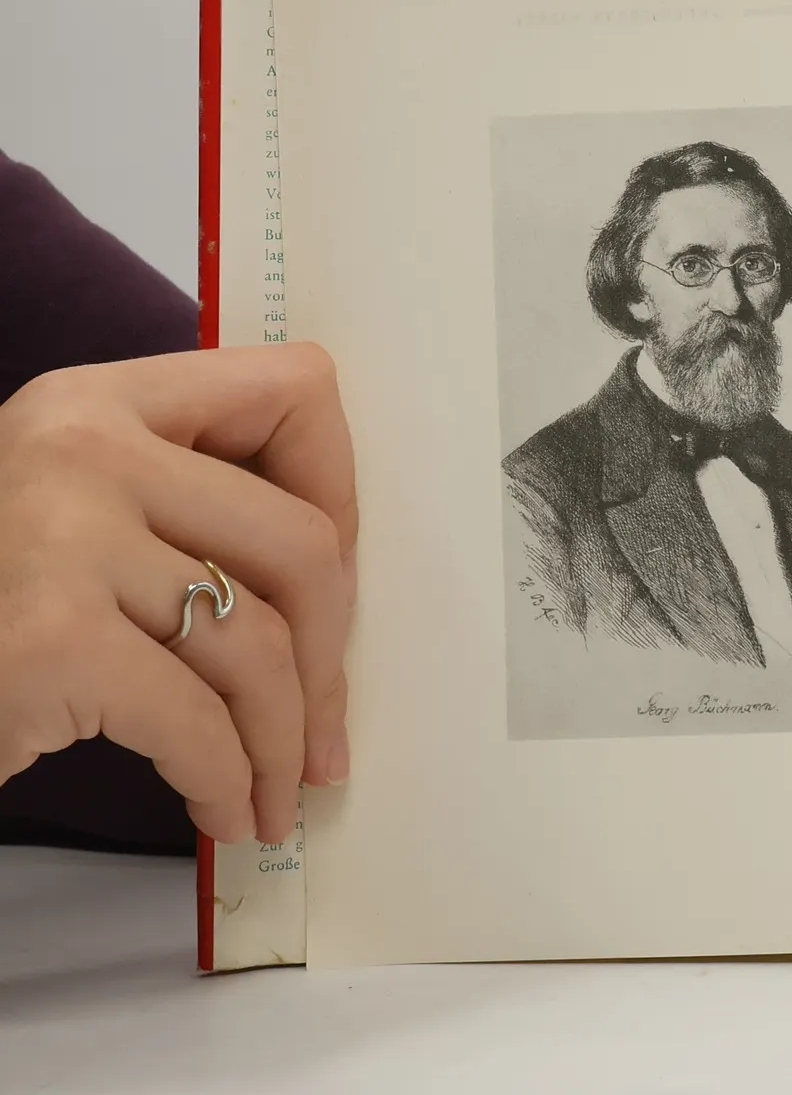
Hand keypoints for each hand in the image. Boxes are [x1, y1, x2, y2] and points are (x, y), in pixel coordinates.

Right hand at [0, 344, 355, 843]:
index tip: (333, 577)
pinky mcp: (46, 642)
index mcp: (100, 399)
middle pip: (300, 540)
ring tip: (279, 790)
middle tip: (323, 732)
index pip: (294, 389)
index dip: (338, 488)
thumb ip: (180, 504)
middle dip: (329, 655)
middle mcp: (84, 447)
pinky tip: (225, 809)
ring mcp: (62, 538)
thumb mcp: (70, 510)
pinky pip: (195, 719)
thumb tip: (335, 583)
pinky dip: (227, 778)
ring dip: (283, 738)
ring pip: (258, 641)